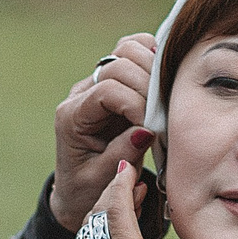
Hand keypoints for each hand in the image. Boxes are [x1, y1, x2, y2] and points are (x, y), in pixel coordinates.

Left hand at [51, 33, 157, 229]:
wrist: (78, 190)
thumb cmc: (87, 189)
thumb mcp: (101, 181)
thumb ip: (121, 154)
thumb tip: (146, 130)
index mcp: (72, 116)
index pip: (108, 90)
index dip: (136, 104)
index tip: (151, 131)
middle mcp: (82, 93)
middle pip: (118, 62)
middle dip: (147, 86)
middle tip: (161, 115)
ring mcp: (99, 83)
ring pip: (128, 48)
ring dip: (152, 68)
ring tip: (164, 98)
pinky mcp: (117, 82)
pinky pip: (137, 54)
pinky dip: (155, 59)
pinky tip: (166, 82)